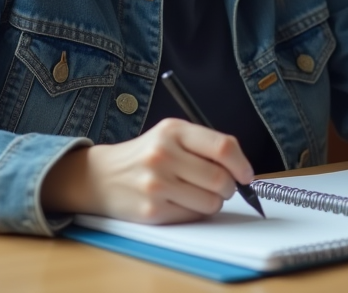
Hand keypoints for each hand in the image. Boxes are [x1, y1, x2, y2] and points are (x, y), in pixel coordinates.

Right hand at [42, 118, 253, 223]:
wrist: (101, 176)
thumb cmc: (146, 155)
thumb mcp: (170, 136)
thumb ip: (204, 146)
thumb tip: (242, 171)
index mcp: (173, 130)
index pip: (223, 147)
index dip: (242, 164)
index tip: (246, 175)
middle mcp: (163, 154)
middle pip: (220, 178)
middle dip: (229, 187)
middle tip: (222, 187)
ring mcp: (156, 183)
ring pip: (210, 201)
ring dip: (212, 202)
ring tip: (196, 194)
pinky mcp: (152, 210)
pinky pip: (193, 216)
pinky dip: (194, 212)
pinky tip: (179, 202)